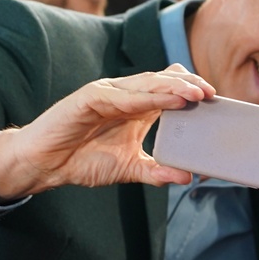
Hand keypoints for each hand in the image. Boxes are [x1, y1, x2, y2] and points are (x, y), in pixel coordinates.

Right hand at [0, 64, 213, 201]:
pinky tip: (167, 100)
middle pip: (162, 82)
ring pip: (147, 84)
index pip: (168, 90)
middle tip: (211, 93)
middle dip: (188, 86)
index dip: (190, 91)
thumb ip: (155, 171)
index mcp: (135, 108)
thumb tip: (187, 177)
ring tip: (196, 93)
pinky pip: (123, 96)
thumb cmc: (81, 161)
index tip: (214, 100)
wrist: (44, 164)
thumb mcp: (127, 169)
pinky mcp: (90, 97)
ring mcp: (107, 93)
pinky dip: (147, 97)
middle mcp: (124, 96)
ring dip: (173, 88)